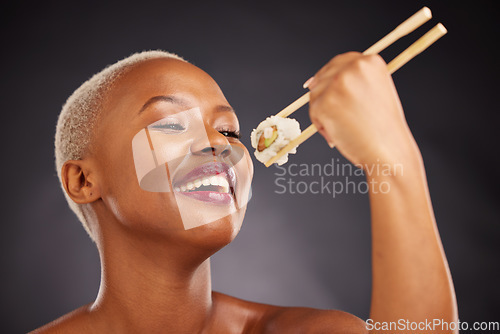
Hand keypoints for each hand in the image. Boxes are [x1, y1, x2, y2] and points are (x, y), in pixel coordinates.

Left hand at [307, 52, 418, 166]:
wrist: (389, 150)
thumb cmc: (383, 128)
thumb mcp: (375, 92)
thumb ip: (353, 82)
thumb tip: (313, 81)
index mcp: (370, 61)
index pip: (339, 62)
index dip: (330, 77)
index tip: (328, 90)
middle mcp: (354, 67)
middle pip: (324, 77)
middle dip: (325, 96)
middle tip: (337, 116)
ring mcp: (338, 84)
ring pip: (316, 95)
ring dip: (323, 112)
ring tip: (344, 127)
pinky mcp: (325, 102)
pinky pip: (314, 111)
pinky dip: (321, 125)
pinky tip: (338, 133)